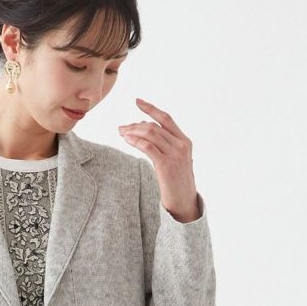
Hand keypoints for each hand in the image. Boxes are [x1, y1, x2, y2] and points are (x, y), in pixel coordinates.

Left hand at [117, 97, 201, 222]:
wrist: (184, 204)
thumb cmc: (176, 183)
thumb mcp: (174, 160)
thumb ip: (163, 144)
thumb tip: (143, 125)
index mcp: (185, 141)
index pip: (166, 118)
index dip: (151, 108)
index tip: (138, 102)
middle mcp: (181, 145)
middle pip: (154, 126)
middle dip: (135, 124)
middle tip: (121, 127)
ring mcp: (175, 154)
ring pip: (150, 134)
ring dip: (132, 131)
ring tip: (121, 133)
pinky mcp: (166, 165)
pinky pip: (147, 146)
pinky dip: (135, 141)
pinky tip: (127, 140)